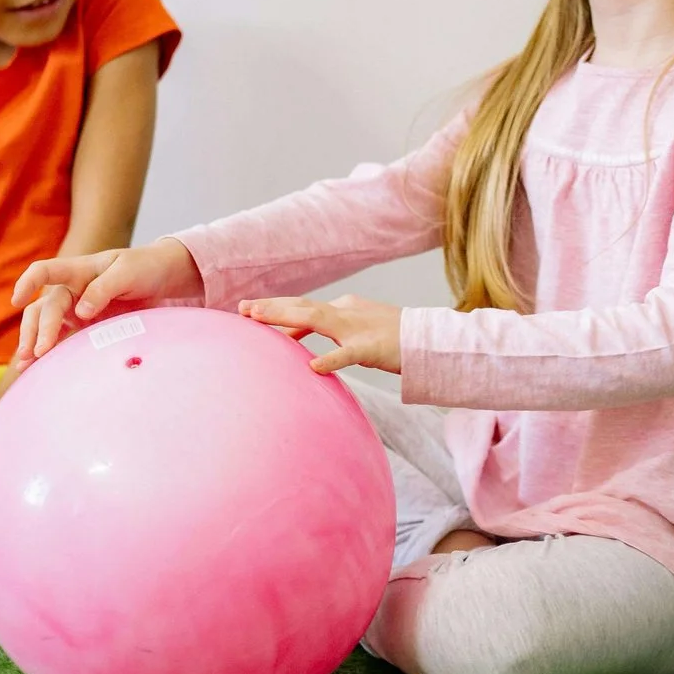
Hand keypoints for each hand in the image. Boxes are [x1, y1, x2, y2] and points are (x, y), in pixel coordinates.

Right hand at [11, 239, 199, 367]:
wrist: (161, 278)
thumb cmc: (143, 268)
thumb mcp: (128, 272)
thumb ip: (103, 288)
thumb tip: (81, 312)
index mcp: (79, 270)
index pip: (45, 271)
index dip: (28, 283)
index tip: (17, 301)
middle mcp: (71, 290)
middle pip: (44, 308)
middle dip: (36, 329)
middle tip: (36, 353)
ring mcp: (76, 310)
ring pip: (45, 325)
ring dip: (34, 343)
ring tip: (26, 366)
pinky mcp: (85, 327)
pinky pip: (63, 340)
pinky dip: (51, 354)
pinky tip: (38, 370)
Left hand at [238, 295, 402, 374]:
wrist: (431, 341)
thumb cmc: (396, 341)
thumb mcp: (360, 334)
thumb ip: (332, 337)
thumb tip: (304, 348)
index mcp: (344, 308)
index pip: (303, 307)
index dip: (275, 308)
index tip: (248, 310)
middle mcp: (346, 312)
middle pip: (301, 306)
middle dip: (270, 307)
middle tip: (242, 308)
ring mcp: (357, 328)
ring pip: (315, 318)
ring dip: (284, 317)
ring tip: (258, 318)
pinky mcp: (371, 347)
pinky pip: (347, 354)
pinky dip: (329, 359)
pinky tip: (312, 367)